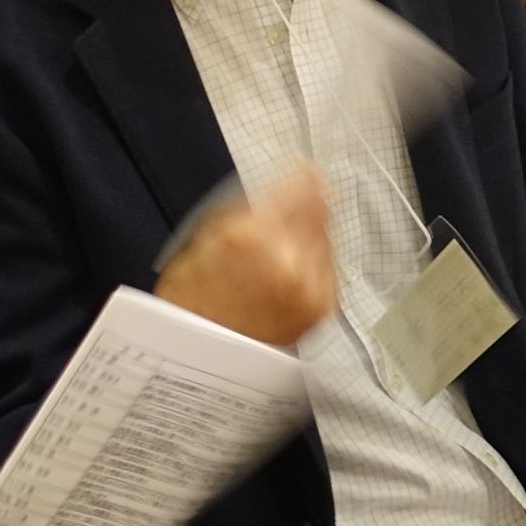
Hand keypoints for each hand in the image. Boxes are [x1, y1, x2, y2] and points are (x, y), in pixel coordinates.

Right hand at [157, 167, 336, 349]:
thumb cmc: (196, 297)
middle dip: (306, 210)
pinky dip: (314, 269)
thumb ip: (249, 207)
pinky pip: (329, 272)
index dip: (305, 175)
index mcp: (252, 237)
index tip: (306, 170)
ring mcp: (311, 289)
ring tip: (278, 257)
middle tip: (283, 221)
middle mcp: (290, 262)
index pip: (303, 187)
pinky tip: (287, 279)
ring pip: (328, 241)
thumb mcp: (207, 235)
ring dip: (310, 240)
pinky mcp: (322, 310)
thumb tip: (284, 185)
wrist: (203, 354)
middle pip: (321, 212)